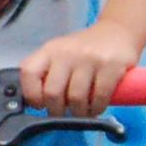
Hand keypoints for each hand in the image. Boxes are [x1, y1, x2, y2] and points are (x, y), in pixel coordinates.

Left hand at [20, 19, 145, 117]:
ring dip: (79, 113)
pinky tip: (96, 107)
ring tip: (82, 111)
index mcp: (49, 50)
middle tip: (64, 112)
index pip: (28, 73)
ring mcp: (90, 59)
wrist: (117, 31)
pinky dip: (96, 109)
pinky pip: (99, 98)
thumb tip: (37, 103)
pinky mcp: (111, 66)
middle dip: (57, 111)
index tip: (40, 104)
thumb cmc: (84, 49)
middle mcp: (67, 53)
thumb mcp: (60, 53)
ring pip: (76, 99)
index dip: (32, 95)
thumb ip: (47, 73)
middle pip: (52, 93)